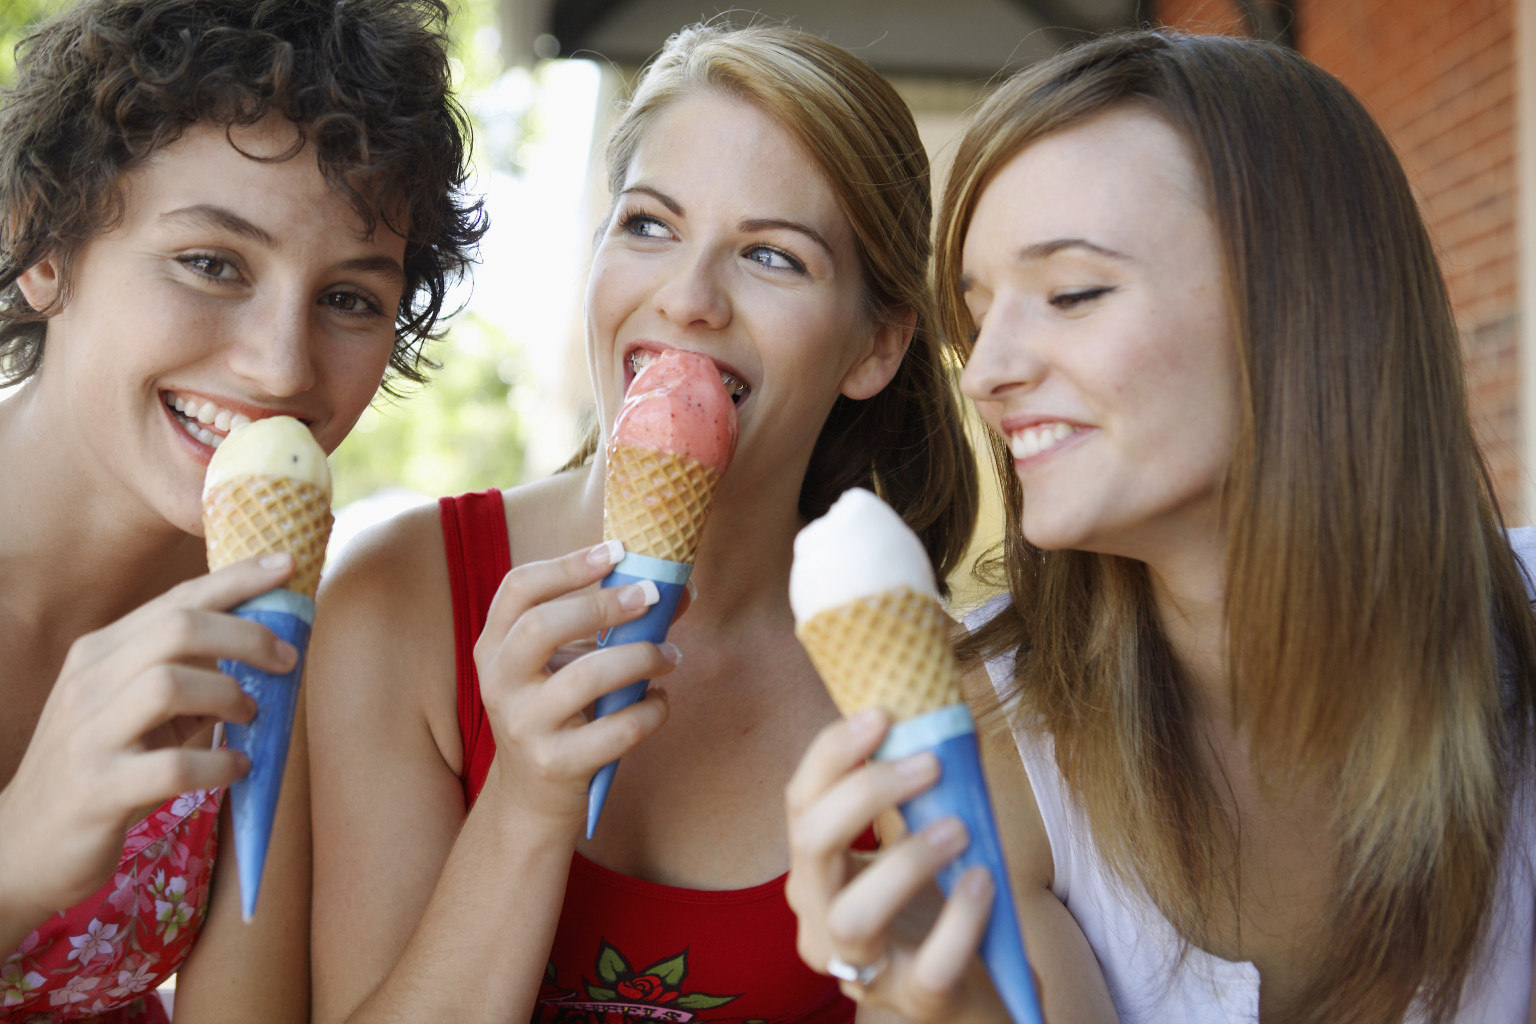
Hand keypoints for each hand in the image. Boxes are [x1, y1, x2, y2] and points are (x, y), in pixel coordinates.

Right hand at [0, 554, 299, 932]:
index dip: (236, 579)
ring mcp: (88, 735)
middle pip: (176, 628)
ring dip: (228, 695)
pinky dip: (218, 763)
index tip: (287, 564)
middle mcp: (88, 683)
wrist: (23, 845)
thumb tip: (266, 650)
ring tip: (251, 715)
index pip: (176, 599)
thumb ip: (187, 676)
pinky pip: (172, 764)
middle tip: (287, 659)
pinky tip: (237, 767)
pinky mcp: (97, 790)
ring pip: (169, 684)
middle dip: (245, 634)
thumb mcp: (136, 710)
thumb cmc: (101, 767)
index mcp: (101, 653)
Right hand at [472, 541, 677, 831]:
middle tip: (652, 597)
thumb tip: (677, 590)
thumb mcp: (567, 664)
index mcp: (495, 647)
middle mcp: (499, 683)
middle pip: (541, 626)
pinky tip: (660, 702)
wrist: (532, 798)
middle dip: (602, 605)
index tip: (617, 551)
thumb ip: (610, 626)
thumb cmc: (558, 713)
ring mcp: (524, 726)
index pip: (518, 589)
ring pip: (585, 678)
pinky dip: (650, 710)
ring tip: (671, 656)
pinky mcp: (557, 765)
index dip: (567, 565)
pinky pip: (617, 729)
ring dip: (640, 658)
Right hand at [785, 711, 1012, 1023]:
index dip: (832, 754)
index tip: (881, 715)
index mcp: (815, 871)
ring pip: (854, 915)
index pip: (800, 802)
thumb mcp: (913, 841)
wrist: (965, 989)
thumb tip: (948, 719)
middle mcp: (820, 918)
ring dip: (907, 860)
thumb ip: (917, 793)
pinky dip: (959, 919)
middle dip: (864, 793)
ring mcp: (860, 967)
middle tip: (929, 762)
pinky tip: (984, 881)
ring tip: (958, 827)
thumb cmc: (933, 904)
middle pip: (809, 846)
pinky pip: (929, 965)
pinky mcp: (912, 1000)